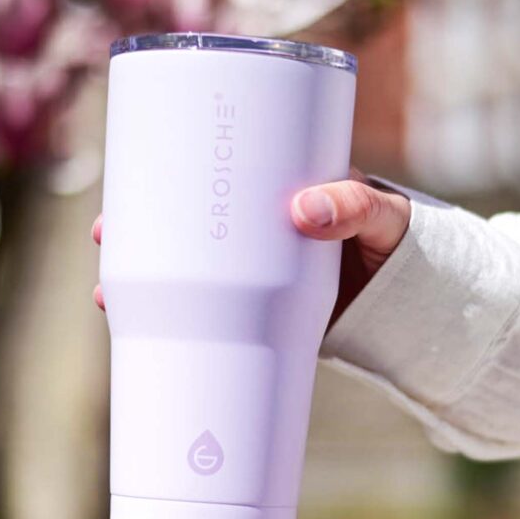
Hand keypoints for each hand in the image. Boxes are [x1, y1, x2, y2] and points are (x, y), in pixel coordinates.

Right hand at [90, 168, 410, 323]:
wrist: (417, 296)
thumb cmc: (397, 237)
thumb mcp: (380, 214)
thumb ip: (354, 206)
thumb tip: (303, 210)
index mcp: (271, 191)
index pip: (207, 177)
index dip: (159, 180)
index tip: (122, 191)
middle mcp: (251, 231)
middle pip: (179, 226)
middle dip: (133, 232)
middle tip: (102, 234)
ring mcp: (253, 273)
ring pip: (187, 274)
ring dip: (144, 282)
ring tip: (106, 296)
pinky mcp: (262, 312)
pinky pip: (214, 316)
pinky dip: (183, 328)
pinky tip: (151, 341)